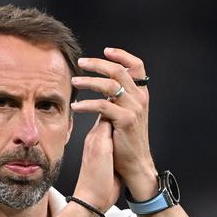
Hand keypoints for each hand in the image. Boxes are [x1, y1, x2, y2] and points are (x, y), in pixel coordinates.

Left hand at [70, 48, 157, 199]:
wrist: (135, 165)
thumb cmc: (126, 142)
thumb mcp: (124, 115)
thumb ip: (117, 100)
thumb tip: (102, 87)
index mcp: (141, 94)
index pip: (136, 66)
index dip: (122, 55)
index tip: (106, 51)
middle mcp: (140, 99)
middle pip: (119, 70)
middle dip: (98, 64)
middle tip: (81, 63)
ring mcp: (134, 109)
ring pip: (110, 85)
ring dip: (89, 81)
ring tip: (75, 82)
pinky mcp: (126, 121)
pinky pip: (103, 106)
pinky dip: (86, 104)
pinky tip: (76, 107)